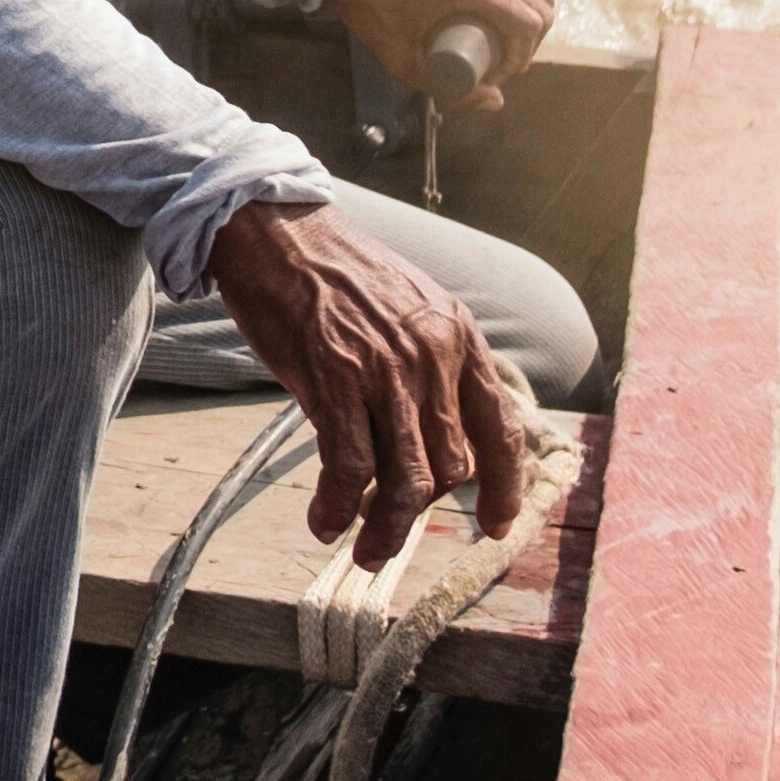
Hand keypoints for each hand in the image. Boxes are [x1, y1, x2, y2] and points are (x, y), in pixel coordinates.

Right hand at [205, 196, 526, 566]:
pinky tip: (324, 520)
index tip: (496, 524)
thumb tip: (427, 431)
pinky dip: (339, 507)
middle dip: (424, 511)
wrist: (275, 230)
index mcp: (458, 336)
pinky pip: (349, 468)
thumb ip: (427, 364)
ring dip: (388, 530)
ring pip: (408, 481)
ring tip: (365, 550)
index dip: (504, 486)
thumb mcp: (407, 306)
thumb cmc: (332, 270)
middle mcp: (432, 357)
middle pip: (452, 466)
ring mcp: (385, 371)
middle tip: (389, 528)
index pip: (502, 427)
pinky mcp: (334, 381)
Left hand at [325, 0, 552, 113]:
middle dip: (531, 40)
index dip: (524, 55)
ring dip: (531, 16)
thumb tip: (495, 100)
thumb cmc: (374, 13)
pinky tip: (508, 13)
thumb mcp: (404, 61)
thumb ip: (450, 88)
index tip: (501, 73)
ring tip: (507, 41)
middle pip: (539, 3)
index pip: (528, 21)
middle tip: (505, 62)